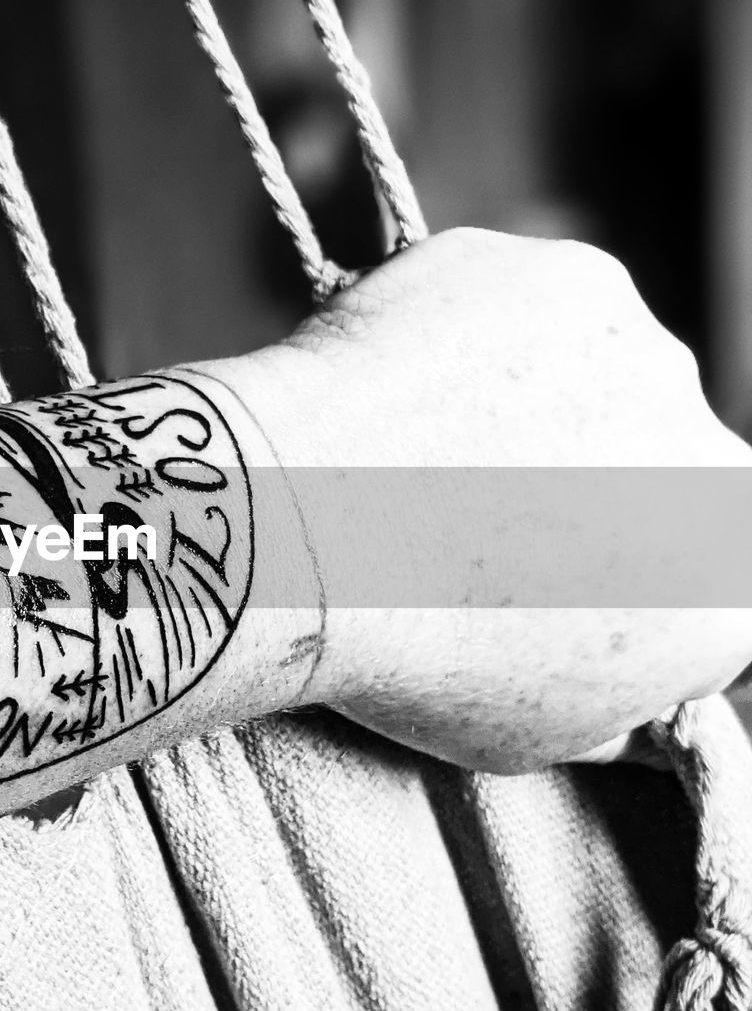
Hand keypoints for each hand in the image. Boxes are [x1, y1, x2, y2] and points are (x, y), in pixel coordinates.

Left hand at [246, 228, 751, 771]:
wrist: (302, 528)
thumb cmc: (404, 648)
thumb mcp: (529, 733)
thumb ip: (615, 701)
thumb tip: (636, 693)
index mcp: (725, 577)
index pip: (694, 571)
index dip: (613, 574)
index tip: (540, 575)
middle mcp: (711, 454)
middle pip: (651, 465)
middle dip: (581, 483)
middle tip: (464, 508)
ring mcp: (641, 349)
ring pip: (593, 378)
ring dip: (530, 404)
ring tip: (419, 450)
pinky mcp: (563, 277)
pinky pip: (525, 311)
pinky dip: (475, 339)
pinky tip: (404, 387)